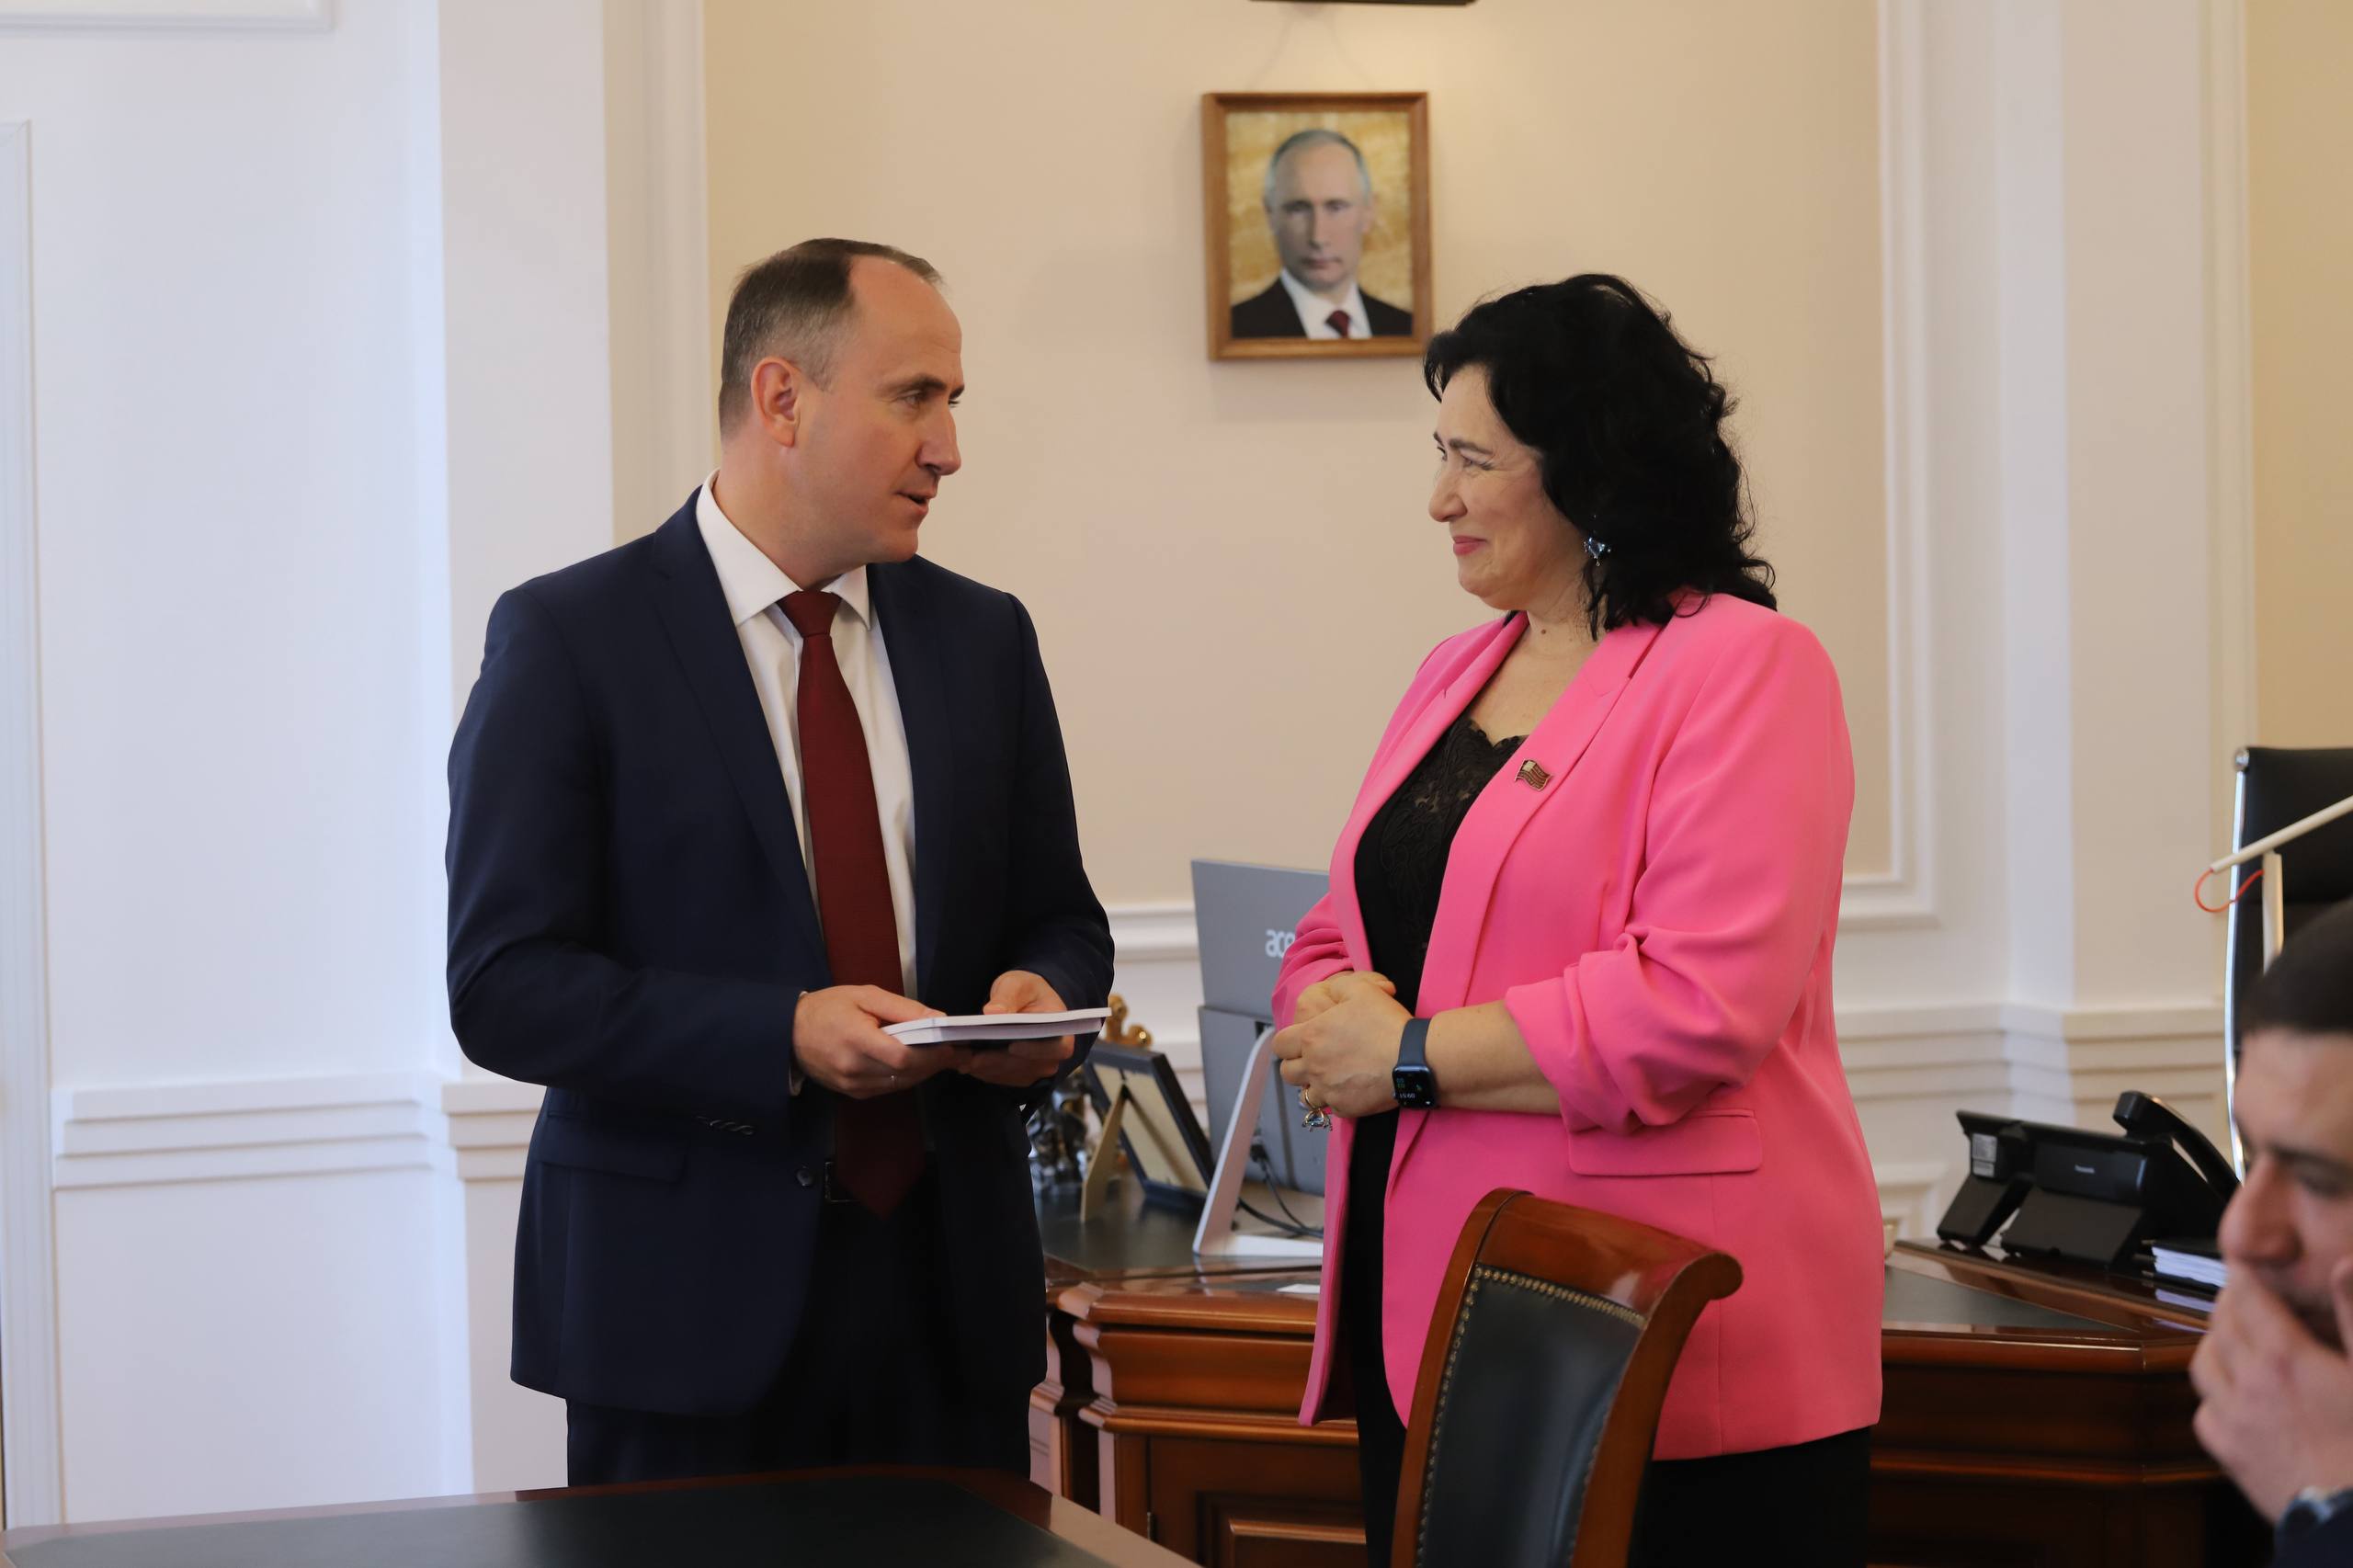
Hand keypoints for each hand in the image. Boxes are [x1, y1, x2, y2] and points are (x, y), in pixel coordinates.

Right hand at [792, 985, 968, 1098]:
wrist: (788, 1033)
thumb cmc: (827, 1008)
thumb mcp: (865, 996)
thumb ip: (903, 1008)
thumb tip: (938, 1017)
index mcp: (857, 1041)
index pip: (903, 1057)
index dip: (932, 1055)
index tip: (952, 1046)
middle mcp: (854, 1069)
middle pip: (906, 1074)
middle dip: (934, 1064)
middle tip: (955, 1052)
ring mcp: (852, 1085)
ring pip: (899, 1084)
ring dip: (922, 1072)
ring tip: (939, 1056)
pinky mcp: (852, 1093)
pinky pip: (887, 1088)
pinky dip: (904, 1077)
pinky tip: (913, 1063)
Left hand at [961, 970, 1074, 1087]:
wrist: (1024, 1002)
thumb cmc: (1026, 990)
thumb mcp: (1016, 984)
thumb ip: (1007, 996)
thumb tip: (993, 1012)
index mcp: (1061, 1033)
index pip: (1055, 1048)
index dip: (1035, 1050)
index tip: (1012, 1046)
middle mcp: (1051, 1057)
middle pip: (1026, 1065)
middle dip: (997, 1060)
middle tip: (970, 1056)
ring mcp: (1035, 1070)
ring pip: (1009, 1074)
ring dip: (985, 1067)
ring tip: (960, 1058)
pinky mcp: (1017, 1076)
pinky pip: (999, 1077)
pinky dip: (981, 1070)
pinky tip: (964, 1061)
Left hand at [1271, 979, 1409, 1119]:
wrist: (1412, 1059)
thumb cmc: (1386, 1023)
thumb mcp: (1362, 990)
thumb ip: (1338, 988)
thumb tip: (1330, 991)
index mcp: (1311, 1036)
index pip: (1280, 1044)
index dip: (1287, 1041)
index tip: (1300, 1040)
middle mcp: (1313, 1065)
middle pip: (1287, 1071)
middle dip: (1295, 1064)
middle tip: (1312, 1058)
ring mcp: (1328, 1089)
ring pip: (1305, 1095)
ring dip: (1311, 1085)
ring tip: (1327, 1077)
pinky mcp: (1345, 1106)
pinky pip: (1331, 1106)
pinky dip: (1335, 1099)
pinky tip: (1349, 1088)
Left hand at [2190, 1259, 2352, 1519]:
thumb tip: (2345, 1267)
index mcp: (2286, 1358)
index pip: (2246, 1297)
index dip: (2244, 1276)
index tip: (2246, 1266)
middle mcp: (2248, 1383)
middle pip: (2221, 1326)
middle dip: (2230, 1306)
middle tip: (2245, 1299)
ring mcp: (2234, 1421)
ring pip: (2203, 1364)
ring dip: (2216, 1345)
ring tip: (2236, 1341)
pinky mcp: (2231, 1455)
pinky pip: (2204, 1413)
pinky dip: (2213, 1397)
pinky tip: (2233, 1398)